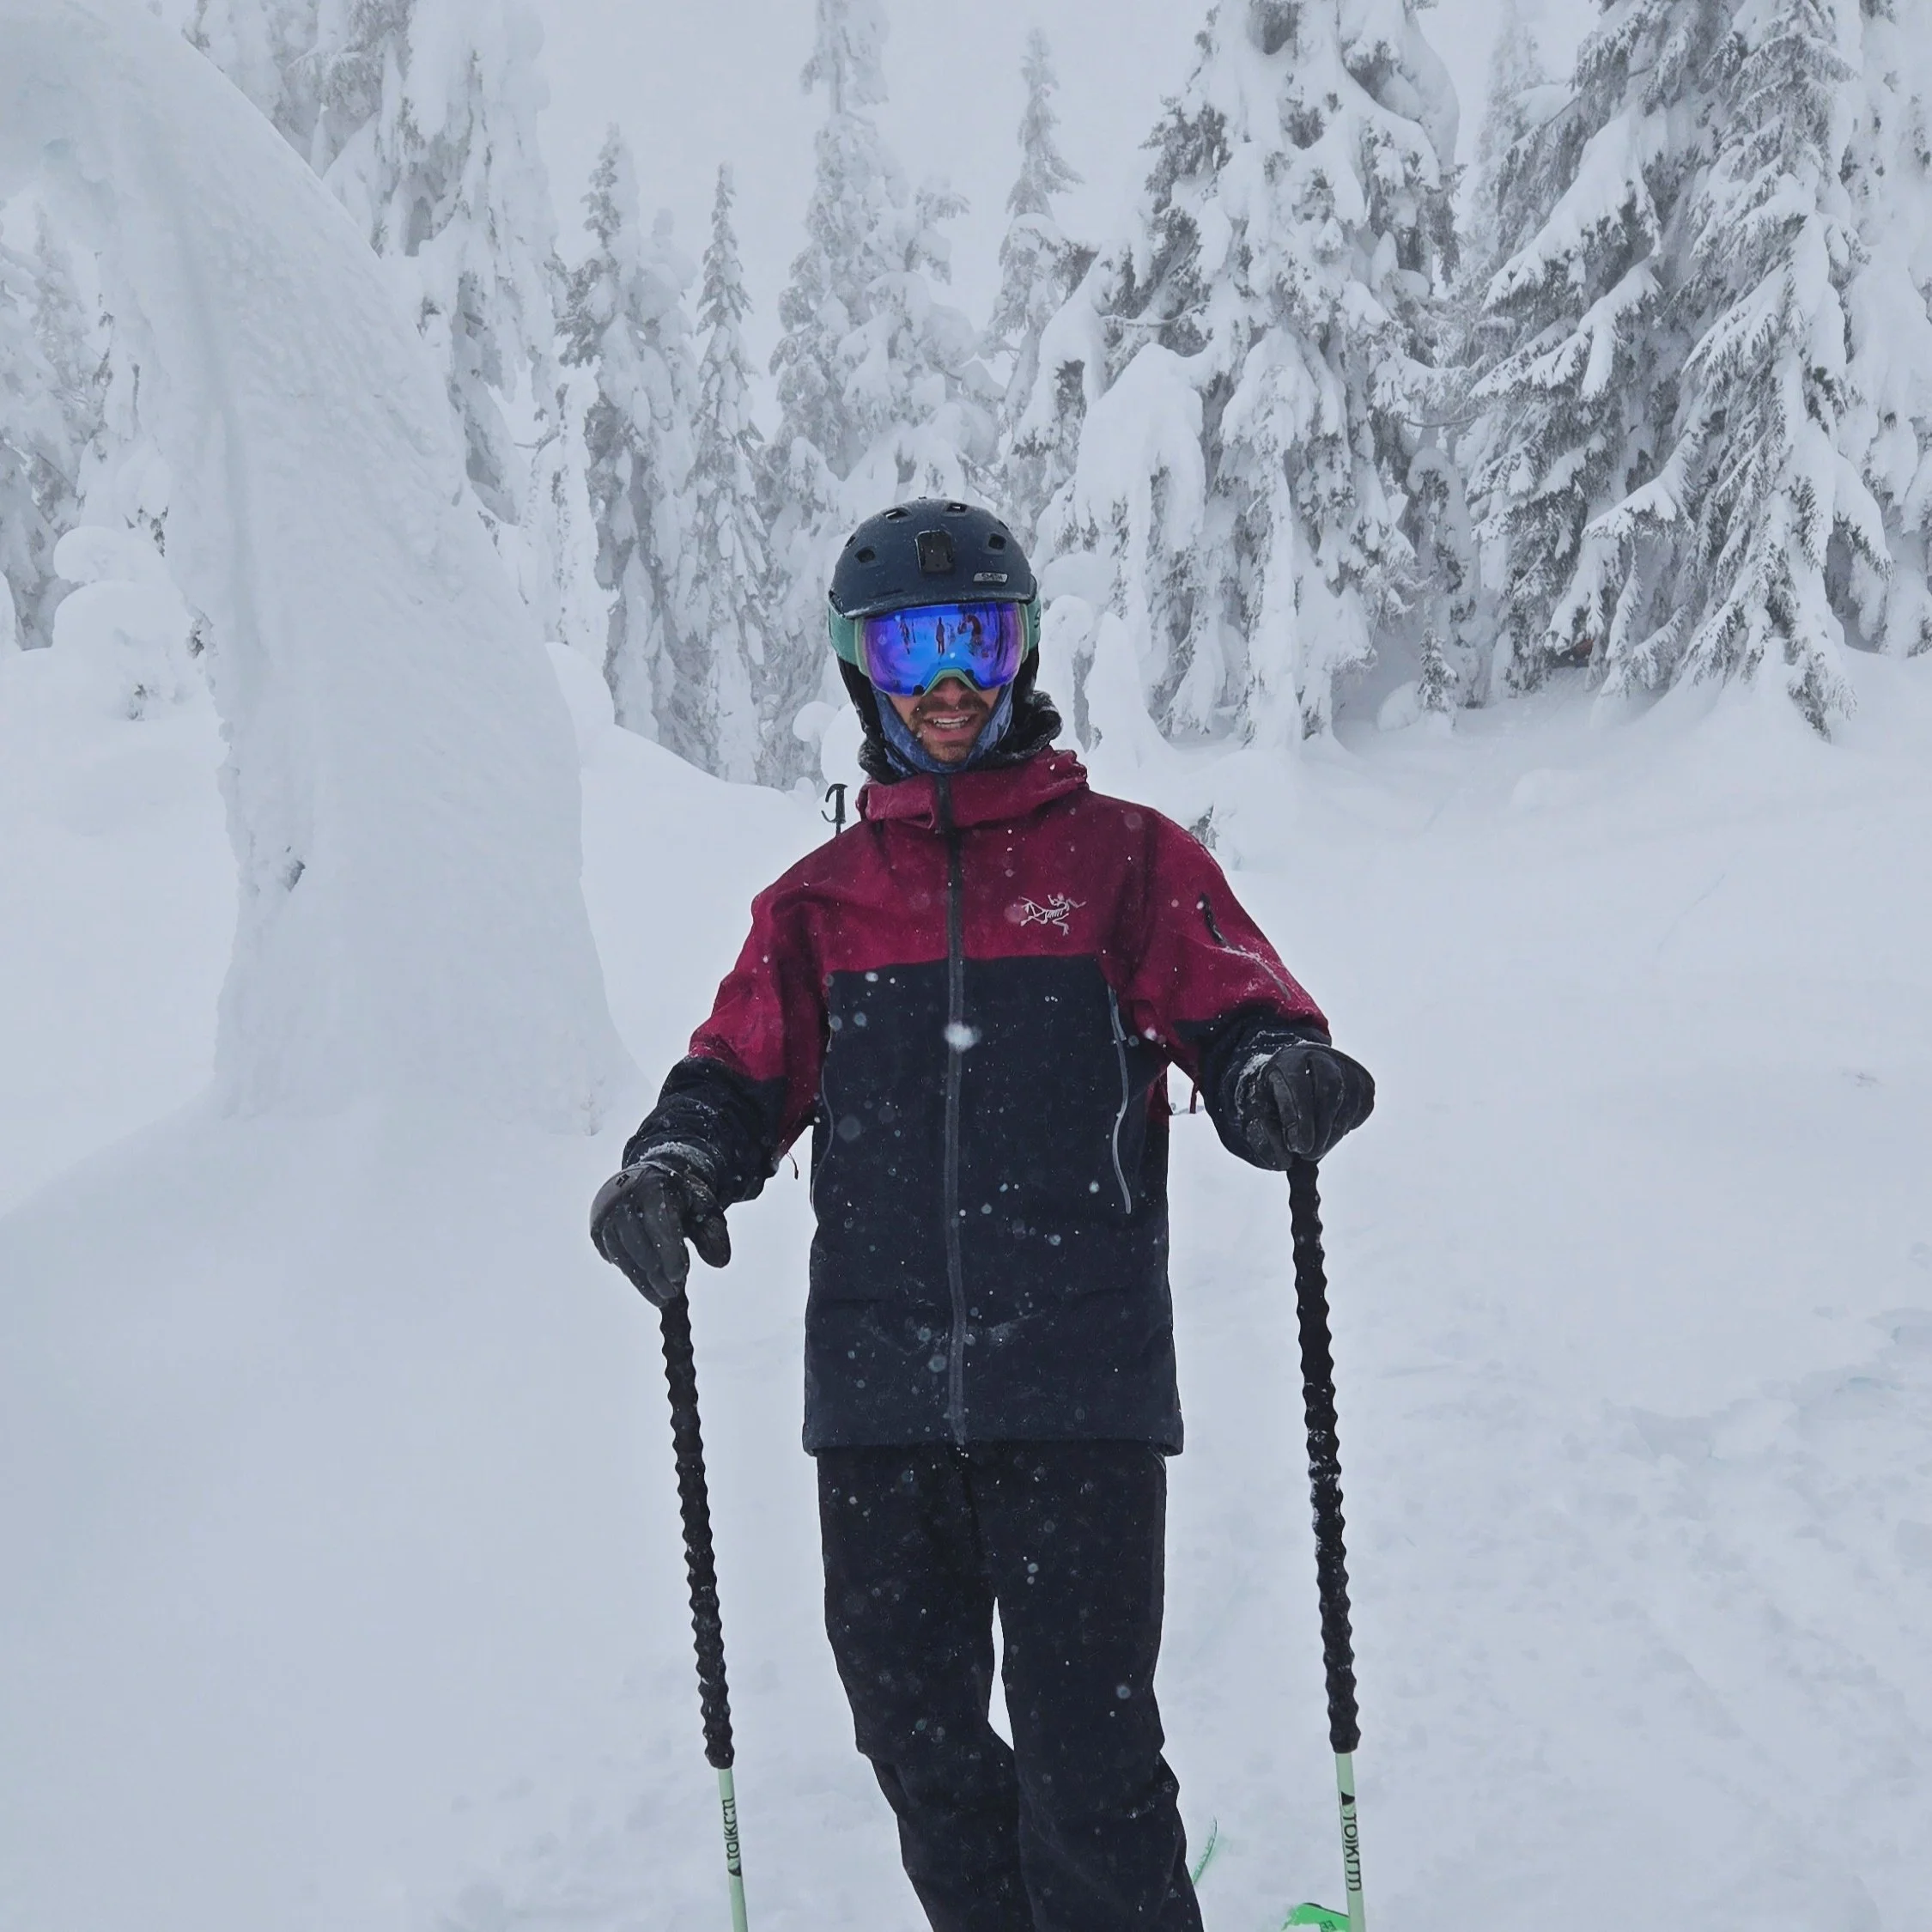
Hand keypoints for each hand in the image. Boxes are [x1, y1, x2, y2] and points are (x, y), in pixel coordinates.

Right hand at [590, 1155, 730, 1306]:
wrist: (648, 1179)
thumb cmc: (679, 1197)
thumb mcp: (702, 1207)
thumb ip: (714, 1232)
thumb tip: (720, 1262)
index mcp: (653, 1185)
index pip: (660, 1222)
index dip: (670, 1251)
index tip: (681, 1276)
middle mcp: (624, 1197)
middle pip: (637, 1241)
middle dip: (656, 1272)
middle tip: (673, 1292)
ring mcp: (606, 1213)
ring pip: (622, 1254)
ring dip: (642, 1280)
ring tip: (663, 1298)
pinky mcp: (598, 1229)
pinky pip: (613, 1256)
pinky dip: (631, 1273)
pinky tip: (647, 1286)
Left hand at [1239, 1039, 1374, 1167]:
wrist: (1294, 1078)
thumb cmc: (1275, 1101)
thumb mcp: (1259, 1115)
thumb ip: (1266, 1138)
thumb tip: (1285, 1163)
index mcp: (1286, 1061)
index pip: (1297, 1084)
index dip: (1299, 1118)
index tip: (1298, 1148)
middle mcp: (1318, 1055)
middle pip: (1329, 1086)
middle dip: (1321, 1127)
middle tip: (1310, 1154)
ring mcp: (1344, 1065)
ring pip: (1349, 1097)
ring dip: (1335, 1131)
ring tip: (1318, 1149)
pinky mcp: (1362, 1079)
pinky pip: (1363, 1104)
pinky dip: (1350, 1124)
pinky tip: (1332, 1132)